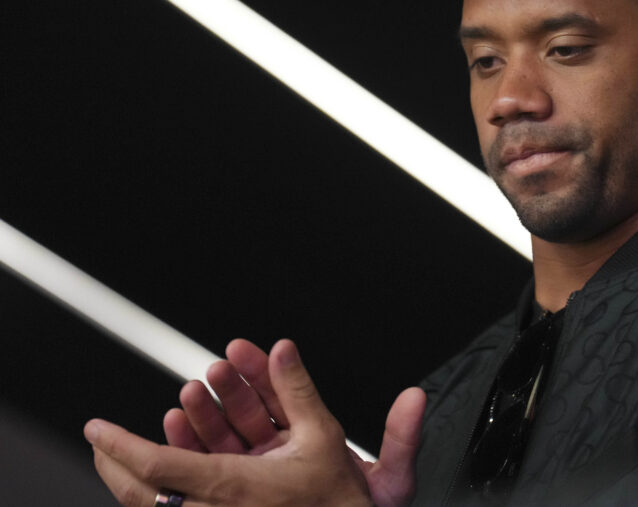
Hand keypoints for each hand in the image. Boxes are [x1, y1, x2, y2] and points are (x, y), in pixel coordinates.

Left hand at [85, 339, 424, 506]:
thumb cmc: (336, 500)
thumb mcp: (323, 436)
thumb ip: (298, 389)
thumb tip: (282, 348)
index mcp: (233, 487)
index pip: (157, 466)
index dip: (120, 444)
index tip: (97, 428)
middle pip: (141, 495)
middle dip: (113, 464)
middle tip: (99, 442)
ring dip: (131, 480)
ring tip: (118, 456)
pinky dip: (160, 497)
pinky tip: (162, 480)